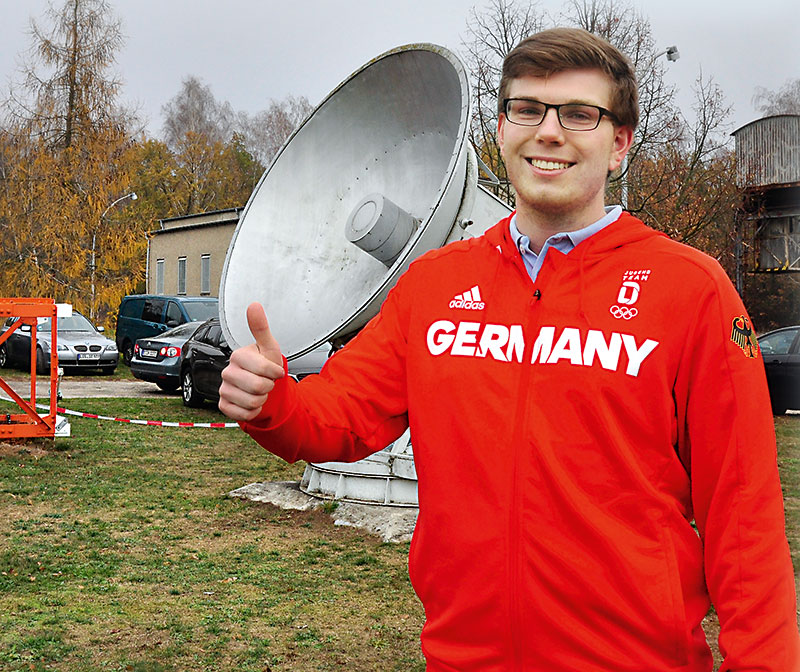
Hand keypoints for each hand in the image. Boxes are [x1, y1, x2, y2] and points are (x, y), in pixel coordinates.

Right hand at [218, 302, 284, 421]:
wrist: (261, 387)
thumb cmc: (266, 366)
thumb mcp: (269, 347)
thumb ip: (261, 327)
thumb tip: (254, 305)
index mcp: (238, 356)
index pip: (263, 369)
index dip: (275, 373)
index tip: (276, 371)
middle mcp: (227, 372)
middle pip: (258, 387)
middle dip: (269, 387)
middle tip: (266, 382)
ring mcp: (224, 389)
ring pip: (252, 402)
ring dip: (262, 399)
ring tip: (259, 391)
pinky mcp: (223, 406)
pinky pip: (244, 414)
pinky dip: (253, 412)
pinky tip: (252, 403)